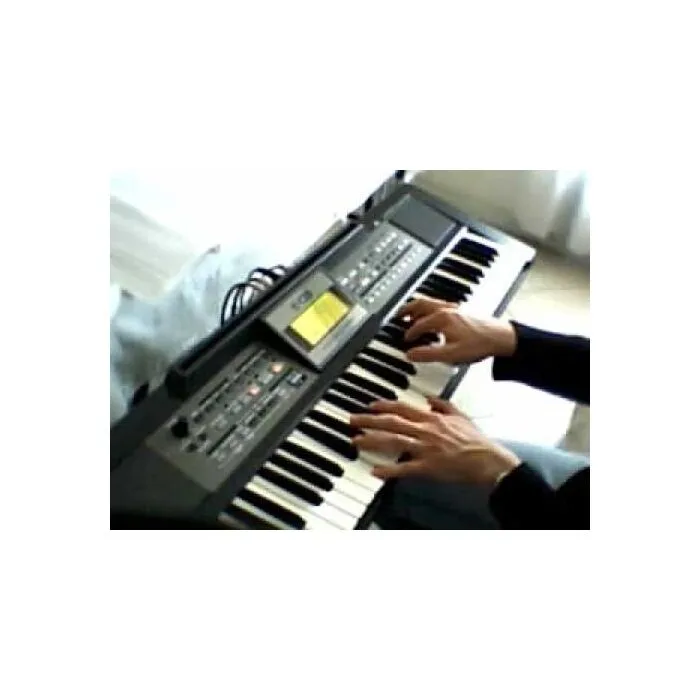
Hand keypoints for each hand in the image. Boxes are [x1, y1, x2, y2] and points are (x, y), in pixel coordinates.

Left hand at [350, 397, 521, 485]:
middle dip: (369, 420)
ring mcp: (426, 449)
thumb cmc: (476, 441)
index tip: (370, 406)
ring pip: (393, 441)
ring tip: (357, 441)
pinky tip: (376, 470)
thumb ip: (443, 405)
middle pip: (391, 422)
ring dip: (373, 440)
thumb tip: (430, 398)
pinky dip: (389, 469)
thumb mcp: (460, 416)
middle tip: (353, 420)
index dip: (383, 406)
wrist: (488, 460)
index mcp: (432, 418)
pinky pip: (405, 468)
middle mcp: (426, 431)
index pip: (402, 408)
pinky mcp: (428, 467)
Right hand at [397, 297, 516, 363]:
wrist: (502, 337)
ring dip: (418, 307)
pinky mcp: (463, 309)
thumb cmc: (480, 344)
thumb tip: (410, 354)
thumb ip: (428, 354)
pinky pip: (440, 304)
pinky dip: (430, 308)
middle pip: (421, 304)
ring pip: (430, 302)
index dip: (409, 333)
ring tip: (412, 313)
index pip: (418, 324)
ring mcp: (455, 308)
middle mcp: (447, 309)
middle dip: (407, 310)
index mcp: (441, 318)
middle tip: (398, 315)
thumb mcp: (450, 354)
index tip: (405, 340)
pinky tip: (434, 315)